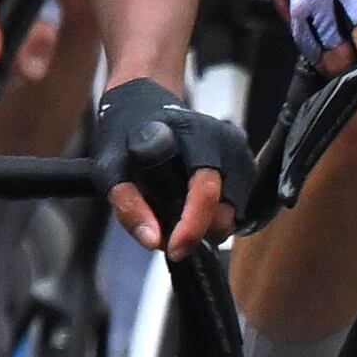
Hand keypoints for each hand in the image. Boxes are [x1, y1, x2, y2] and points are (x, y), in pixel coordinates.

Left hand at [88, 75, 250, 252]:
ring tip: (175, 215)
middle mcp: (229, 142)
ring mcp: (241, 154)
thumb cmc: (128, 135)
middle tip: (167, 232)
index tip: (174, 248)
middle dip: (198, 230)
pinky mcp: (245, 167)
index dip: (192, 226)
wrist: (144, 108)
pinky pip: (235, 207)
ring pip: (234, 213)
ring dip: (206, 226)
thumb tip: (153, 240)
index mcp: (200, 135)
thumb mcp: (111, 167)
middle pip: (226, 209)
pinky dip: (213, 216)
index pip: (207, 190)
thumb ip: (128, 204)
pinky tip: (189, 206)